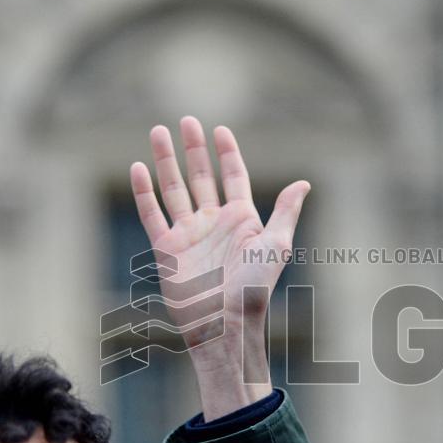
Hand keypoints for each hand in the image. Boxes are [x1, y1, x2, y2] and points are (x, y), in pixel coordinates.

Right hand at [130, 117, 308, 418]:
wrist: (224, 322)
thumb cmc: (254, 288)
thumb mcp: (276, 245)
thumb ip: (286, 211)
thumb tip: (304, 182)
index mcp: (241, 220)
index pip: (232, 177)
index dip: (227, 153)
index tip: (219, 129)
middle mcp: (214, 223)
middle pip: (201, 176)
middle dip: (194, 149)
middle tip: (186, 121)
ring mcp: (189, 234)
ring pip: (174, 189)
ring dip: (166, 161)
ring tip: (158, 132)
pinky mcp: (166, 248)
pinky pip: (152, 213)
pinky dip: (144, 191)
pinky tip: (138, 167)